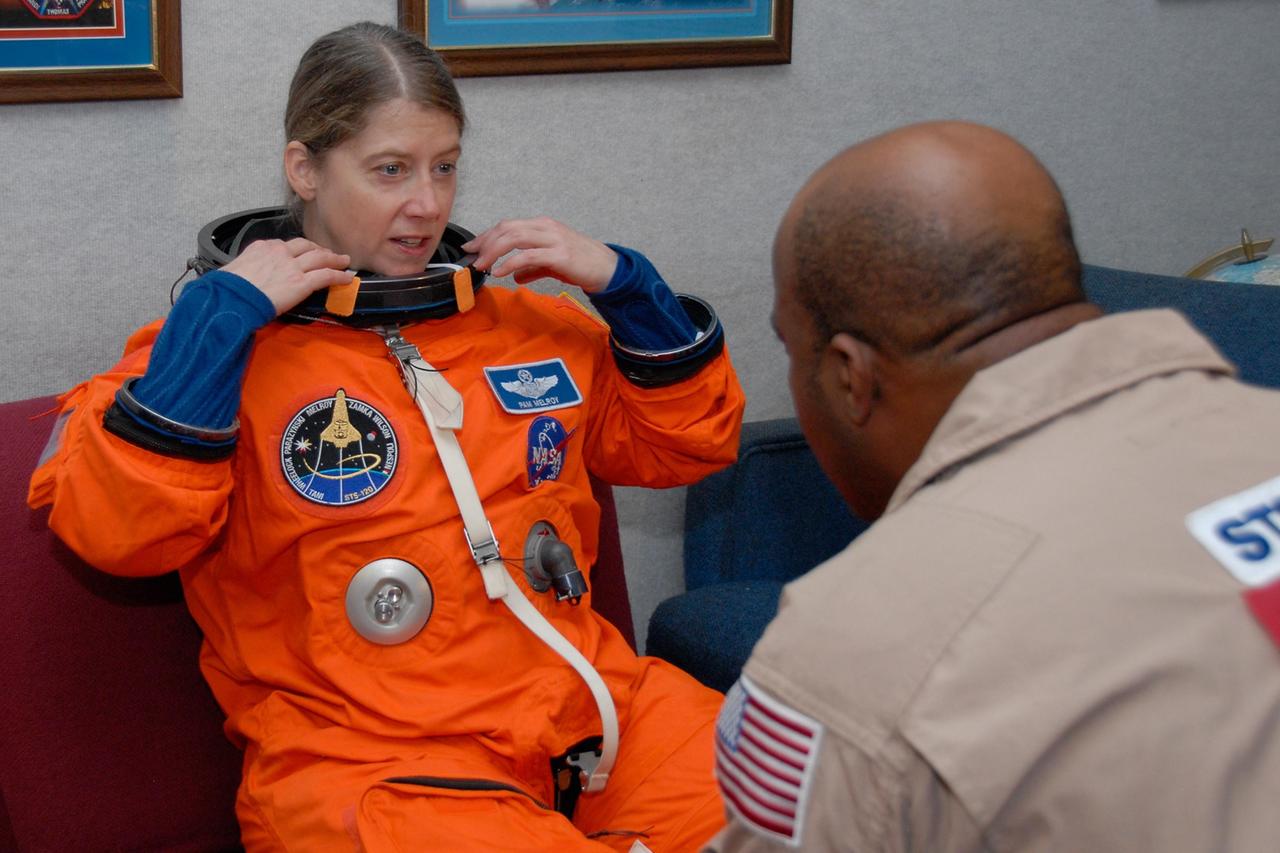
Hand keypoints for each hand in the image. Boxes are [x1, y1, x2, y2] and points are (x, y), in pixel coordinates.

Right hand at [222, 238, 352, 315]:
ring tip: (344, 261)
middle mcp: (279, 252)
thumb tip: (251, 277)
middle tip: (328, 253)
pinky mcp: (301, 282)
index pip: (285, 245)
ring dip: (334, 258)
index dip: (298, 249)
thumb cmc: (227, 289)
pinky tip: (347, 278)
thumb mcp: (235, 270)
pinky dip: (339, 276)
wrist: (230, 298)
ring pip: (320, 257)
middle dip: (318, 249)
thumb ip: (250, 268)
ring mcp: (292, 266)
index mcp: (262, 247)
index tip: (303, 253)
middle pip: (305, 245)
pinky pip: (326, 275)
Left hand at [462, 217, 617, 293]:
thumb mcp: (552, 263)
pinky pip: (528, 255)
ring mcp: (553, 239)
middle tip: (472, 257)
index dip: (486, 235)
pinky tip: (500, 272)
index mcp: (542, 226)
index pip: (508, 225)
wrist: (608, 269)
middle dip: (485, 242)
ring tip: (482, 266)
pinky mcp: (559, 254)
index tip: (471, 247)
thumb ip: (532, 267)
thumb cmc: (581, 264)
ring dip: (493, 251)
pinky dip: (510, 263)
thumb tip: (515, 276)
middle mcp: (546, 227)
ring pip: (514, 238)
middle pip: (507, 228)